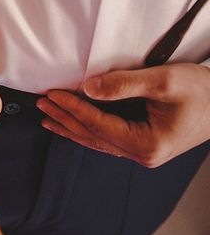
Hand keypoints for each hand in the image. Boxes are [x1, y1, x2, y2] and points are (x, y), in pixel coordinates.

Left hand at [37, 63, 209, 166]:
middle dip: (64, 118)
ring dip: (70, 125)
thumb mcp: (163, 81)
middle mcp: (143, 154)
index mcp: (147, 144)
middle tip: (40, 103)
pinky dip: (86, 128)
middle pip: (92, 136)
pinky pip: (107, 138)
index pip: (97, 124)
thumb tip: (88, 88)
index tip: (51, 94)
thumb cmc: (202, 91)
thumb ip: (123, 84)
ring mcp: (143, 152)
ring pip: (97, 140)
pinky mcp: (144, 144)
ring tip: (47, 115)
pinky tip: (72, 123)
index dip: (71, 107)